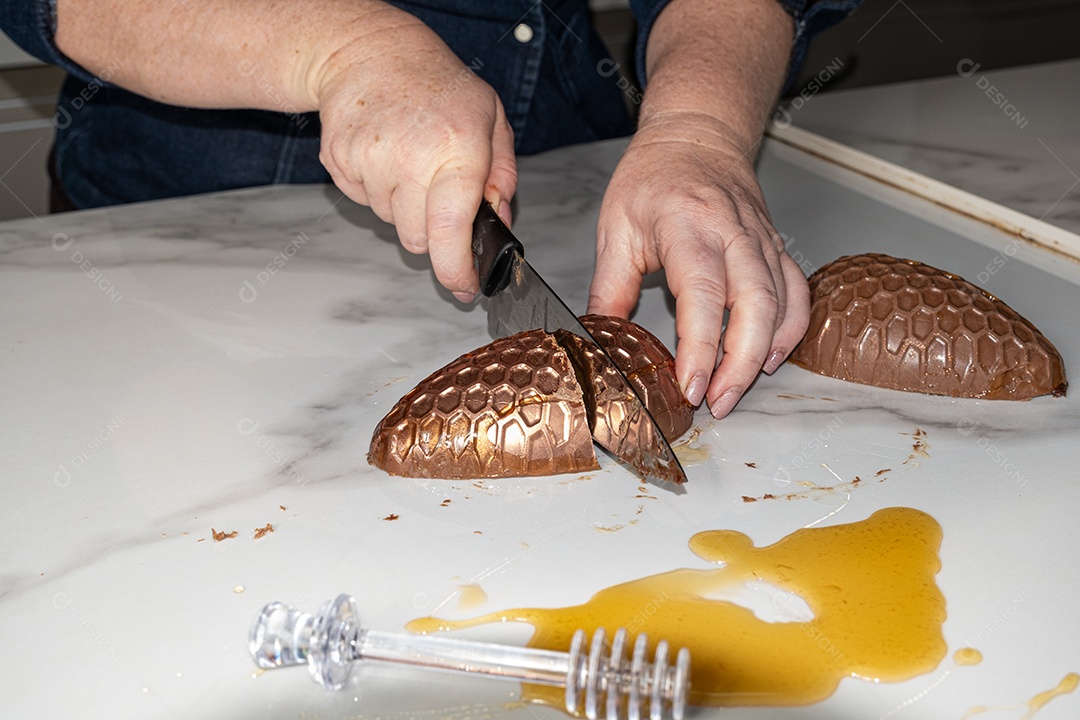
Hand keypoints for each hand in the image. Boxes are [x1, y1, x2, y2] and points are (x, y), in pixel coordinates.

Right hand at [314, 9, 516, 300]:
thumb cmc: (438, 86)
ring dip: (404, 205)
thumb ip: (503, 177)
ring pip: (392, 223)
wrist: (369, 52)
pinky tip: (385, 155)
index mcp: (456, 148)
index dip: (456, 269)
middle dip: (433, 230)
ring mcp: (369, 161)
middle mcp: (410, 157)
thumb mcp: (491, 120)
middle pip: (419, 240)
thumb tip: (500, 224)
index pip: (451, 230)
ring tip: (409, 159)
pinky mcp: (339, 163)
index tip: (463, 286)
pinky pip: (365, 203)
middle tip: (437, 190)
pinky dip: (378, 190)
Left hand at [587, 112, 808, 418]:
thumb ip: (609, 288)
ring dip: (765, 353)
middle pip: (754, 305)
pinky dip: (790, 329)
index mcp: (688, 225)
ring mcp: (761, 239)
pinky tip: (770, 357)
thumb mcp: (615, 228)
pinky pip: (796, 292)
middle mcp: (733, 232)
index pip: (702, 295)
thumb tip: (600, 341)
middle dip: (739, 363)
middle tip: (718, 402)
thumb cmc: (653, 177)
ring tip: (738, 390)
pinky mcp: (776, 247)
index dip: (701, 347)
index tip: (690, 386)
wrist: (697, 135)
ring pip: (781, 303)